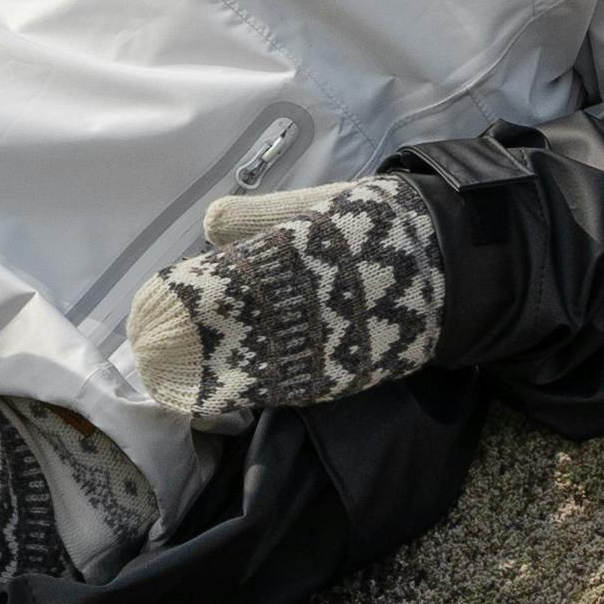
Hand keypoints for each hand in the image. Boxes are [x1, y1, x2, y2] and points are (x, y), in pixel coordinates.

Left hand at [117, 168, 454, 420]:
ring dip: (212, 376)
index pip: (229, 282)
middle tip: (147, 353)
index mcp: (298, 256)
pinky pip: (294, 390)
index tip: (154, 305)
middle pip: (235, 331)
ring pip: (260, 368)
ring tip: (171, 380)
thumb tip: (209, 221)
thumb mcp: (322, 205)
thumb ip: (264, 215)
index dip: (188, 299)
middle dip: (190, 345)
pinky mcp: (349, 376)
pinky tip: (223, 397)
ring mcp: (330, 346)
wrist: (456, 262)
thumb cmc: (381, 225)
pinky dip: (255, 393)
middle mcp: (310, 306)